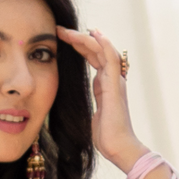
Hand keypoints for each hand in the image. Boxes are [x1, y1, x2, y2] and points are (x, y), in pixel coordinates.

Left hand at [56, 25, 153, 175]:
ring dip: (85, 38)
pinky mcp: (115, 85)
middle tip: (60, 30)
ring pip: (102, 50)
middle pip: (96, 50)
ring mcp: (115, 81)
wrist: (118, 148)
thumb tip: (78, 103)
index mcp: (105, 85)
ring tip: (68, 31)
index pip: (92, 58)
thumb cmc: (106, 137)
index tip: (62, 39)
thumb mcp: (92, 116)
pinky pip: (111, 59)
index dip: (79, 46)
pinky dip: (104, 45)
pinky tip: (94, 34)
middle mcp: (112, 79)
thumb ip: (90, 104)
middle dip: (78, 38)